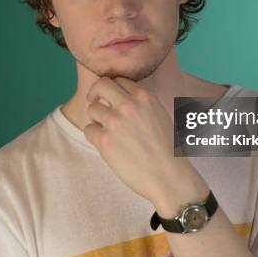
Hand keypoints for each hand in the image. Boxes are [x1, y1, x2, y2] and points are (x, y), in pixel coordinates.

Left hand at [84, 76, 203, 206]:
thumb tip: (124, 99)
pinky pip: (88, 130)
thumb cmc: (169, 150)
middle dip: (95, 92)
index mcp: (145, 97)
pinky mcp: (105, 141)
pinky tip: (105, 144)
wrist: (169, 177)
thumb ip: (143, 105)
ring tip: (106, 131)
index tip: (110, 97)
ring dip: (96, 118)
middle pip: (101, 84)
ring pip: (92, 108)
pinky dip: (94, 136)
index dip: (113, 89)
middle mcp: (129, 105)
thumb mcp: (162, 116)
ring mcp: (116, 122)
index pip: (119, 80)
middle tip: (94, 101)